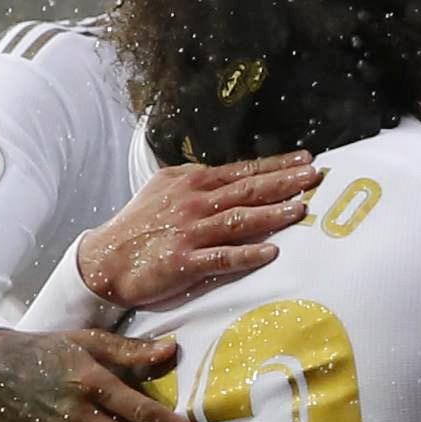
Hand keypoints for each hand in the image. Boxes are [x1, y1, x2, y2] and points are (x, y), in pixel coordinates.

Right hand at [76, 155, 314, 312]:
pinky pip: (222, 258)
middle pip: (248, 190)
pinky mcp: (184, 261)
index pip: (242, 171)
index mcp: (192, 182)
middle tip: (316, 176)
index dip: (276, 166)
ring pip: (240, 219)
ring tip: (302, 209)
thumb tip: (227, 176)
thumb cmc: (138, 225)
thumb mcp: (165, 189)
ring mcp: (190, 231)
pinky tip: (271, 252)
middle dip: (285, 182)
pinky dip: (247, 254)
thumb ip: (196, 182)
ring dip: (273, 214)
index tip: (305, 160)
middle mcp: (194, 201)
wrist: (104, 259)